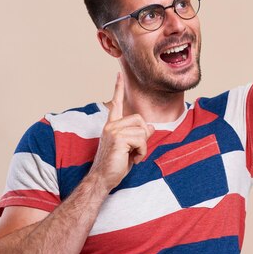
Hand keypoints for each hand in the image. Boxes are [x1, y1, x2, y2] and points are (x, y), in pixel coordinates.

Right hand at [90, 72, 154, 191]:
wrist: (102, 180)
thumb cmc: (115, 166)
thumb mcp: (130, 148)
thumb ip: (139, 135)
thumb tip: (151, 126)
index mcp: (111, 125)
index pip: (116, 103)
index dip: (118, 88)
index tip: (119, 73)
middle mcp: (111, 125)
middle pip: (140, 119)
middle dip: (143, 136)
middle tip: (135, 151)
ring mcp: (113, 131)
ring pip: (142, 131)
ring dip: (143, 147)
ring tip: (132, 157)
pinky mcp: (118, 138)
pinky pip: (141, 140)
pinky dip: (142, 152)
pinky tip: (132, 160)